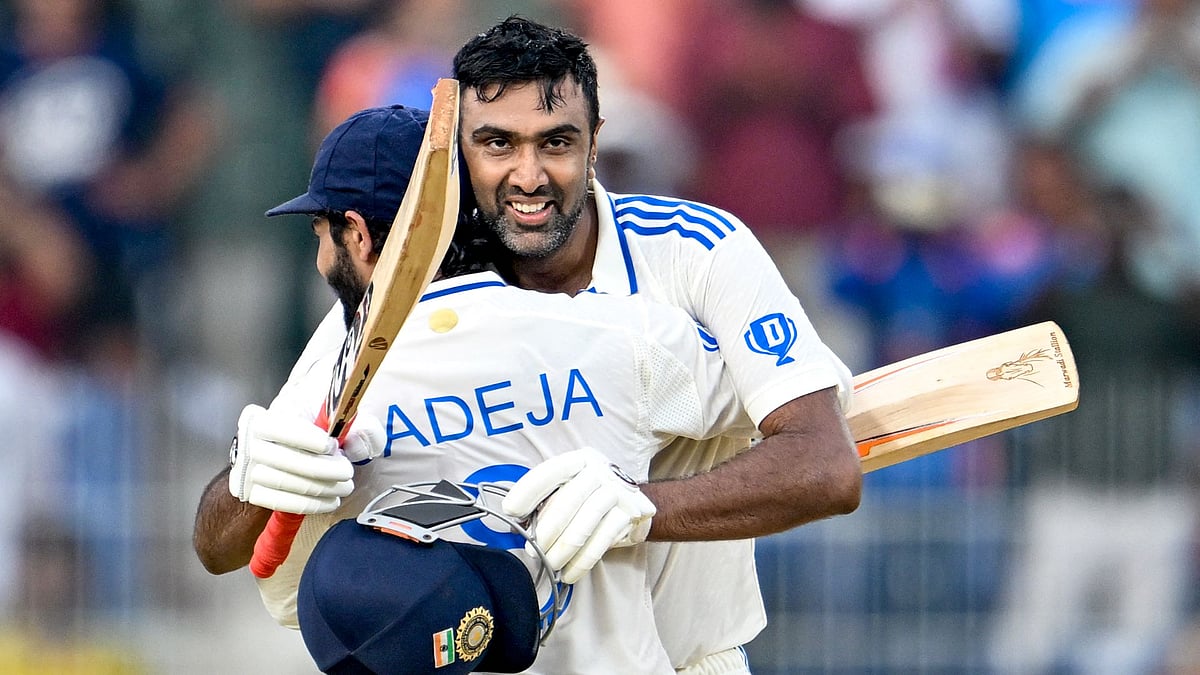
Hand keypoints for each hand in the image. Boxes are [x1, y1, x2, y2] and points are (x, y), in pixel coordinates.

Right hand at [228, 404, 378, 514]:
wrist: (294, 442)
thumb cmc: (317, 424)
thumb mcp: (339, 414)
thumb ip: (357, 424)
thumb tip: (356, 444)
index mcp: (266, 414)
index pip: (281, 426)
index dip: (308, 438)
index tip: (332, 446)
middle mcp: (250, 441)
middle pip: (284, 459)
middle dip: (323, 469)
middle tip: (347, 471)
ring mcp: (248, 468)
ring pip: (284, 483)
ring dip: (320, 489)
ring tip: (344, 488)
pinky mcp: (252, 491)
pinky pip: (279, 503)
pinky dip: (309, 505)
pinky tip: (329, 501)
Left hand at [502, 447, 655, 583]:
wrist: (633, 502)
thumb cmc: (590, 496)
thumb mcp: (569, 488)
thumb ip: (545, 500)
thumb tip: (517, 523)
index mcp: (580, 460)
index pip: (552, 471)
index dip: (528, 490)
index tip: (511, 510)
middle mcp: (601, 471)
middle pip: (567, 502)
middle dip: (545, 531)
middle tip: (532, 549)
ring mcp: (618, 492)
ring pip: (584, 524)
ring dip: (562, 550)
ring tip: (550, 563)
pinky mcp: (630, 514)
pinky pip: (602, 541)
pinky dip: (582, 561)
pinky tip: (569, 572)